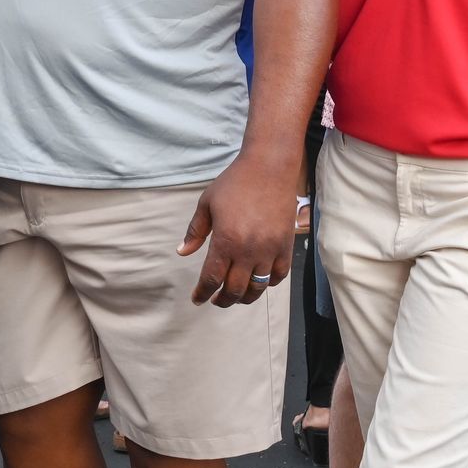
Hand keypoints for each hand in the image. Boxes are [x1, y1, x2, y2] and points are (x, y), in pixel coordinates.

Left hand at [178, 153, 297, 306]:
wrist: (269, 167)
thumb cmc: (235, 183)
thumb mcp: (207, 203)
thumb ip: (195, 231)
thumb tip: (182, 252)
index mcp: (226, 240)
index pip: (212, 279)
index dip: (202, 293)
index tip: (197, 298)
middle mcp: (248, 250)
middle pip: (234, 290)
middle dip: (222, 300)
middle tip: (215, 300)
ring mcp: (269, 250)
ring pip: (257, 288)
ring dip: (244, 297)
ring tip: (235, 295)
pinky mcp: (286, 246)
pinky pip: (278, 276)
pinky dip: (268, 284)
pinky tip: (258, 281)